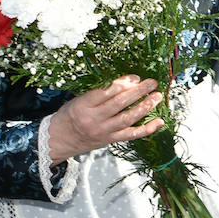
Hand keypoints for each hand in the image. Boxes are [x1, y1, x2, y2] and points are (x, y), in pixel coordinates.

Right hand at [47, 76, 163, 163]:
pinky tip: (159, 122)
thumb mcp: (77, 100)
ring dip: (145, 106)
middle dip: (138, 91)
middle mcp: (93, 119)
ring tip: (157, 96)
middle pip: (119, 103)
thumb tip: (127, 82)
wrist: (59, 140)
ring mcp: (103, 131)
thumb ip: (98, 93)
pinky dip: (147, 129)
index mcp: (82, 106)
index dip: (122, 83)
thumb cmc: (70, 116)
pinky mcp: (110, 140)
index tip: (135, 77)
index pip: (105, 92)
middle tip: (152, 82)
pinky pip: (131, 135)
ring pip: (127, 118)